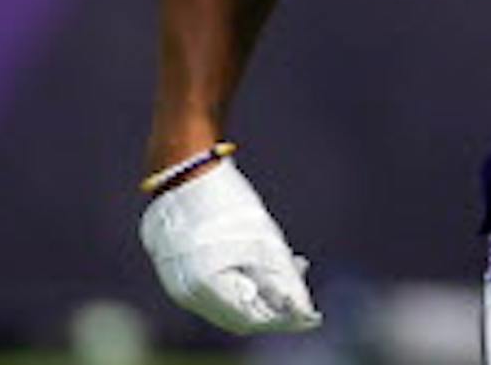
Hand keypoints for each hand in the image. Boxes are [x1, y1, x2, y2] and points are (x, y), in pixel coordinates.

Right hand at [138, 158, 321, 334]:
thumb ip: (283, 280)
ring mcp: (179, 282)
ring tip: (295, 262)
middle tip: (303, 277)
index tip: (310, 314)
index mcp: (205, 288)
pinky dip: (244, 277)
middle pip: (240, 314)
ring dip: (263, 288)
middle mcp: (187, 293)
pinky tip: (268, 258)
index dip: (283, 318)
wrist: (183, 170)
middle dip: (275, 302)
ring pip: (230, 299)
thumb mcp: (263, 240)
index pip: (250, 320)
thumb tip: (304, 313)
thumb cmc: (224, 201)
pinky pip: (217, 285)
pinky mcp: (180, 268)